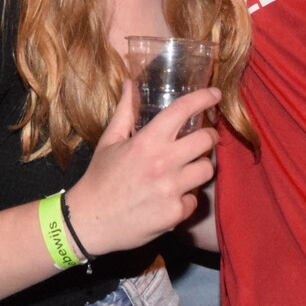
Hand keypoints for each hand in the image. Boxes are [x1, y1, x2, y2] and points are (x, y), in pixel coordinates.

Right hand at [64, 83, 220, 257]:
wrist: (90, 221)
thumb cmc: (99, 178)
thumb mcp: (109, 141)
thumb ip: (124, 111)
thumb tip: (130, 84)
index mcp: (147, 141)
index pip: (183, 111)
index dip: (203, 98)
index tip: (215, 94)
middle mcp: (163, 163)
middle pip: (206, 140)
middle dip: (209, 136)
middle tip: (203, 138)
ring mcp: (171, 190)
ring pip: (206, 169)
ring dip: (200, 167)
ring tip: (187, 169)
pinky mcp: (175, 214)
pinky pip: (193, 200)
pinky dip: (185, 198)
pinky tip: (170, 198)